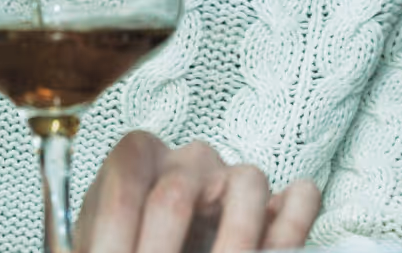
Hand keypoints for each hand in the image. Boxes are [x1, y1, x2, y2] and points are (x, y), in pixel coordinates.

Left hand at [75, 132, 321, 252]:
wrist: (149, 239)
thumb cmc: (124, 239)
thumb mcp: (104, 239)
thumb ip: (104, 244)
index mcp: (137, 157)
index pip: (120, 195)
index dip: (110, 241)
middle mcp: (188, 159)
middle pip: (174, 198)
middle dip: (159, 251)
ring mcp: (234, 177)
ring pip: (247, 184)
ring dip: (232, 241)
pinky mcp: (274, 206)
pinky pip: (297, 202)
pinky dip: (294, 224)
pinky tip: (275, 248)